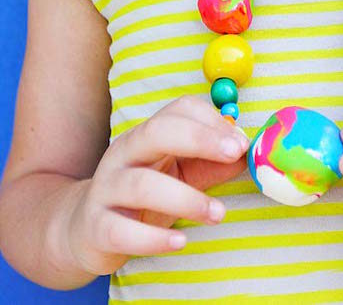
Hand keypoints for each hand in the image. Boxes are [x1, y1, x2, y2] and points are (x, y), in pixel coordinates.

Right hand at [67, 95, 249, 275]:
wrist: (85, 229)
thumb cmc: (144, 196)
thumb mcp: (179, 173)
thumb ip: (211, 163)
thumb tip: (247, 154)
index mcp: (147, 134)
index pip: (177, 110)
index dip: (211, 121)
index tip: (241, 142)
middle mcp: (124, 153)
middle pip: (156, 132)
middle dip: (199, 139)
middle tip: (234, 154)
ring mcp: (106, 189)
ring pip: (142, 185)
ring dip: (186, 198)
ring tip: (218, 213)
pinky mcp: (97, 227)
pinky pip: (122, 230)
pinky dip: (153, 238)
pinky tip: (180, 241)